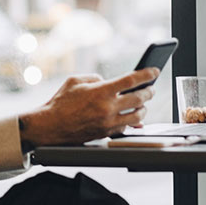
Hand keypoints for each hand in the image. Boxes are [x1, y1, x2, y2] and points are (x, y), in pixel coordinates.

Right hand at [18, 68, 158, 147]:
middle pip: (140, 98)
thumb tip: (107, 82)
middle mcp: (107, 108)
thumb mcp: (75, 81)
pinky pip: (127, 127)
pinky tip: (133, 117)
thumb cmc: (60, 102)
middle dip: (149, 92)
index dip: (147, 74)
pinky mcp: (106, 133)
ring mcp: (108, 122)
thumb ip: (94, 78)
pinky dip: (132, 121)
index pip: (131, 80)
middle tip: (151, 89)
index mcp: (100, 91)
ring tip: (142, 103)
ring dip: (143, 108)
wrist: (50, 126)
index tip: (155, 71)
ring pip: (138, 116)